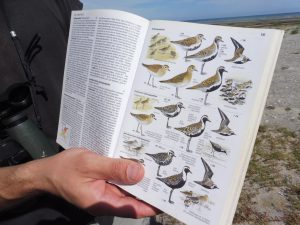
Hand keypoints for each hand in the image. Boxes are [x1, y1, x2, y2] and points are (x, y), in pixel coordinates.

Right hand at [3, 148, 157, 217]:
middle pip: (134, 199)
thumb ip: (114, 168)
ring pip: (129, 190)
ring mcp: (106, 192)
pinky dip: (131, 174)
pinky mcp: (104, 184)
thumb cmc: (65, 168)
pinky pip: (121, 181)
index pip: (133, 208)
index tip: (169, 198)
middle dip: (150, 190)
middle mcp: (107, 200)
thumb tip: (139, 172)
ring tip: (160, 170)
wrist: (47, 171)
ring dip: (142, 181)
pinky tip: (140, 164)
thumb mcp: (90, 164)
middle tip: (169, 177)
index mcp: (103, 202)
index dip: (152, 205)